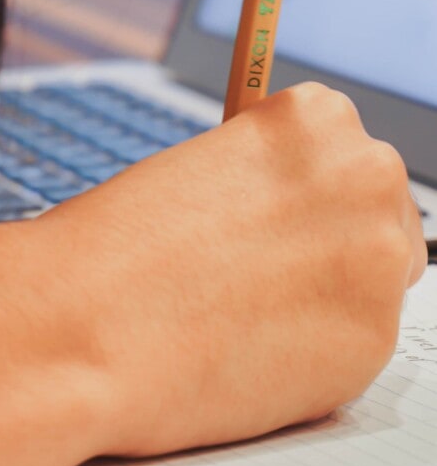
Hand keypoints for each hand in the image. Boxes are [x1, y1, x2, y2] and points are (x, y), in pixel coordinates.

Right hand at [38, 82, 425, 456]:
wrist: (85, 328)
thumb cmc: (117, 246)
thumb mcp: (199, 170)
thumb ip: (264, 181)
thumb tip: (297, 216)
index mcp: (315, 117)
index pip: (343, 147)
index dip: (301, 189)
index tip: (274, 215)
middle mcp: (366, 175)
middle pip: (376, 206)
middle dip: (331, 235)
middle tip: (263, 271)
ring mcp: (379, 259)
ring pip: (379, 274)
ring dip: (332, 290)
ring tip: (250, 313)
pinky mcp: (375, 340)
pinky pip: (360, 338)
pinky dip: (319, 348)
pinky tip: (256, 348)